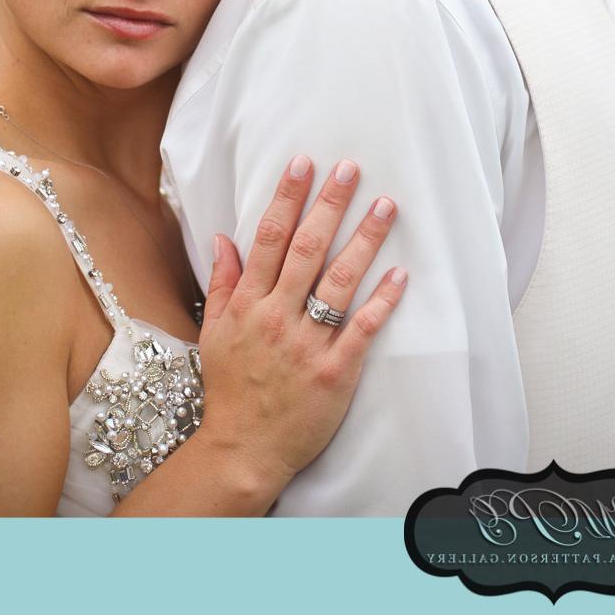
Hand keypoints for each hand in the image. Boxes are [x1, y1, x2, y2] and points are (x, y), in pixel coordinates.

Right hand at [196, 156, 406, 502]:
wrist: (243, 450)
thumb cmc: (231, 389)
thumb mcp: (214, 333)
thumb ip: (223, 283)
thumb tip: (224, 237)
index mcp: (249, 305)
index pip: (269, 239)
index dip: (287, 198)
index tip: (303, 164)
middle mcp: (278, 318)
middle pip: (306, 250)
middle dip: (329, 205)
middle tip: (350, 169)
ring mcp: (308, 344)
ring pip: (339, 282)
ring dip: (364, 240)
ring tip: (386, 206)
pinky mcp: (336, 372)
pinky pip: (362, 329)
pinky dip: (382, 301)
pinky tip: (400, 274)